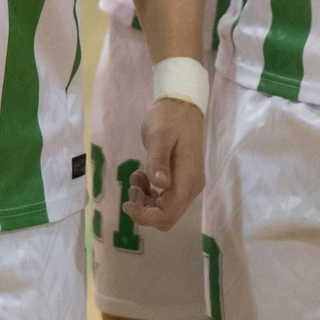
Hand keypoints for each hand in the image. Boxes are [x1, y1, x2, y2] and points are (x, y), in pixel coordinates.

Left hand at [123, 97, 206, 230]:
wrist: (182, 103)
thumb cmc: (169, 118)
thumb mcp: (159, 137)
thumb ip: (158, 161)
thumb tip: (160, 185)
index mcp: (188, 178)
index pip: (168, 213)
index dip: (146, 216)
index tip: (127, 203)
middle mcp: (192, 186)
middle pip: (167, 216)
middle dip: (144, 209)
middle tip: (132, 186)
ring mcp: (189, 183)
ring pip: (165, 209)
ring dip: (146, 201)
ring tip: (136, 176)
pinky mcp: (184, 179)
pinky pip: (166, 198)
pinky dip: (152, 194)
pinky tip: (143, 175)